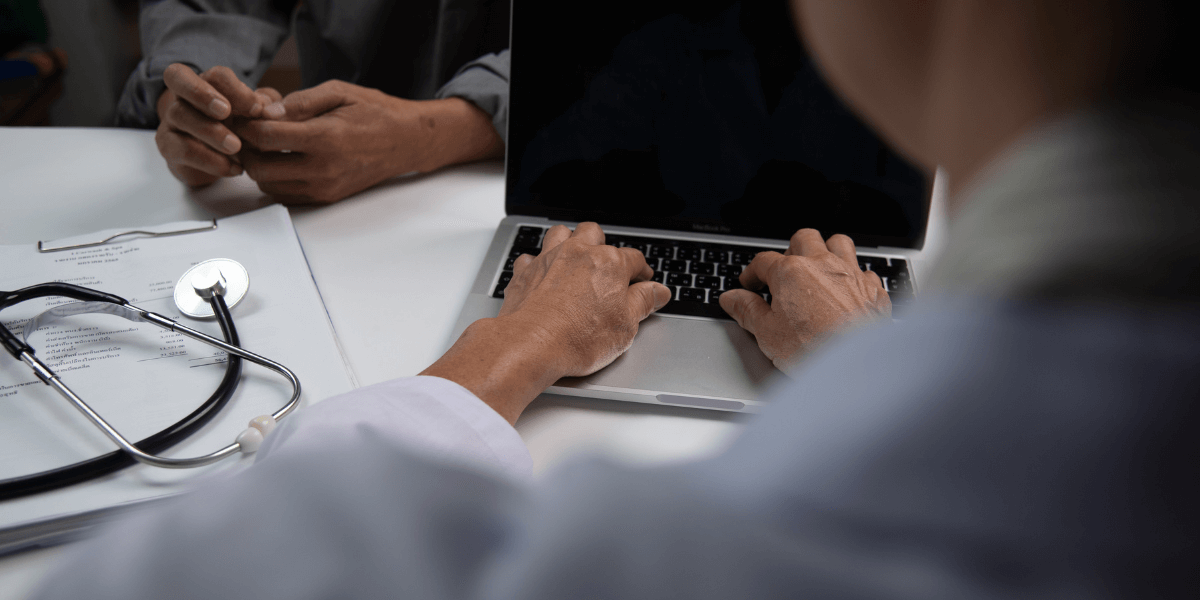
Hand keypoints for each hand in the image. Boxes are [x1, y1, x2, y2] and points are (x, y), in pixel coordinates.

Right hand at [154, 64, 281, 186]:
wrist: (216, 158)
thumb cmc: (238, 128)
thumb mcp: (256, 116)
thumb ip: (267, 108)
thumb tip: (276, 112)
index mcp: (208, 82)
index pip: (215, 74)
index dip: (235, 88)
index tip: (256, 109)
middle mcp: (184, 95)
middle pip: (178, 79)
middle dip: (202, 94)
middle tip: (225, 112)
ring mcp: (172, 119)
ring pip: (180, 115)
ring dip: (210, 131)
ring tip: (236, 147)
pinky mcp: (168, 145)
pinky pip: (182, 149)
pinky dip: (209, 160)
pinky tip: (234, 168)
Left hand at [232, 80, 502, 202]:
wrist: (406, 141)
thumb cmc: (375, 112)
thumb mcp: (339, 92)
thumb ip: (300, 101)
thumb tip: (267, 112)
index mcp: (326, 138)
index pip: (266, 138)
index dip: (247, 125)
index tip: (247, 115)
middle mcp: (324, 169)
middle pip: (260, 169)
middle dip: (247, 150)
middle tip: (250, 133)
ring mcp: (325, 187)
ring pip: (269, 186)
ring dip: (260, 167)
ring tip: (267, 147)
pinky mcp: (327, 198)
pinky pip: (286, 197)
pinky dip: (276, 181)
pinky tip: (283, 161)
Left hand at [421, 223, 671, 423]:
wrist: (530, 345)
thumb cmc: (578, 338)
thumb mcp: (625, 326)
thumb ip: (643, 303)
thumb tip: (658, 292)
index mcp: (609, 263)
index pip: (634, 259)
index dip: (641, 272)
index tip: (643, 282)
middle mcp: (578, 253)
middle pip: (594, 234)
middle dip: (602, 245)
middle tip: (607, 266)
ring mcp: (549, 259)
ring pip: (560, 233)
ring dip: (569, 242)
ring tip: (574, 259)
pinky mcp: (525, 272)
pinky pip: (531, 257)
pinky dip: (538, 263)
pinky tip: (542, 276)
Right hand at [719, 229, 890, 371]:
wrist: (857, 364)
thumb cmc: (813, 349)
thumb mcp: (767, 333)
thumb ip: (747, 311)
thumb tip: (732, 299)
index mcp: (791, 272)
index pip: (763, 261)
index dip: (752, 272)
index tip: (749, 284)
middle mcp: (822, 265)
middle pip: (804, 238)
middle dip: (790, 249)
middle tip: (783, 270)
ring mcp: (851, 274)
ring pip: (838, 243)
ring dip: (826, 250)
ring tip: (818, 266)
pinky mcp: (872, 289)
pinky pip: (864, 271)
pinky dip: (854, 276)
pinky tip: (848, 290)